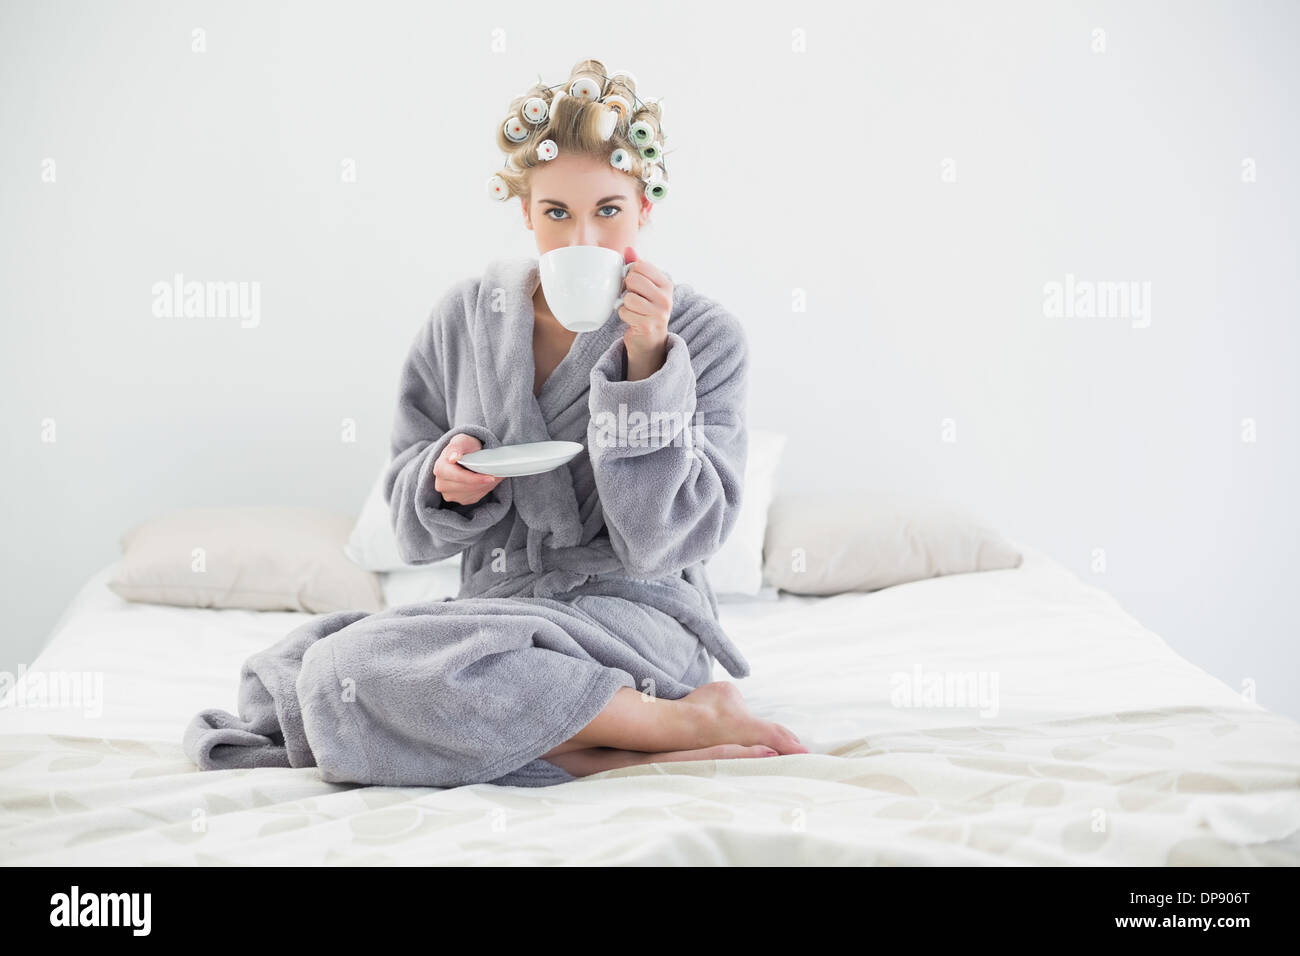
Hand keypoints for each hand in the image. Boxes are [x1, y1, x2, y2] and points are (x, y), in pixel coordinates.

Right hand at [435, 433, 503, 505]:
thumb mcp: (461, 441)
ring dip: (486, 486)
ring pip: (473, 494)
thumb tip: (453, 457)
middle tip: (499, 474)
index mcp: (440, 468)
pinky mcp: (459, 499)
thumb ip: (456, 447)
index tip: (491, 477)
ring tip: (494, 475)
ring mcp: (449, 494)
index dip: (476, 479)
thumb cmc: (464, 446)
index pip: (459, 477)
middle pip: (467, 487)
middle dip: (484, 482)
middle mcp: (441, 484)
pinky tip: (487, 480)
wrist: (464, 455)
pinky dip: (484, 489)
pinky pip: (475, 497)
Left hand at [618, 246, 671, 379]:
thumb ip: (638, 267)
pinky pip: (624, 312)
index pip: (641, 265)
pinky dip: (624, 315)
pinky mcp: (648, 326)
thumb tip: (628, 248)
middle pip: (633, 279)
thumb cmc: (646, 310)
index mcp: (666, 284)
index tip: (634, 284)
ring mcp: (658, 313)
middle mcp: (666, 298)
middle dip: (627, 288)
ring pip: (628, 297)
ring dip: (625, 304)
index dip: (631, 272)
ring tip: (633, 309)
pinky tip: (632, 319)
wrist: (650, 341)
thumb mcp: (646, 287)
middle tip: (632, 297)